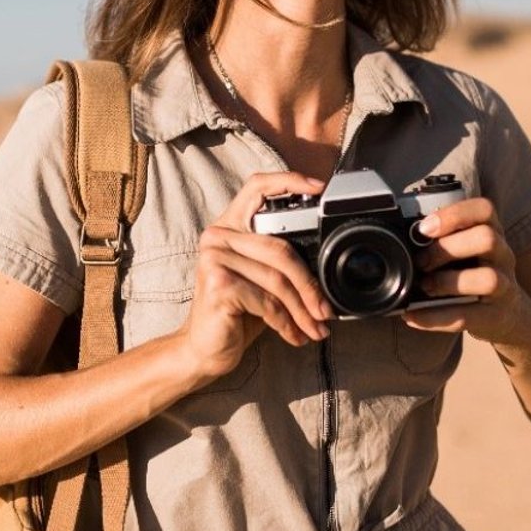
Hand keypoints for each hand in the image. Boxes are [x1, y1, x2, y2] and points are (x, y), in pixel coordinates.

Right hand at [179, 172, 334, 383]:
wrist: (204, 349)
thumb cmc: (237, 313)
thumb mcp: (262, 281)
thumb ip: (281, 262)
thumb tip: (326, 263)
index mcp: (230, 226)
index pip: (257, 188)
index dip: (289, 182)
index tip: (319, 189)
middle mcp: (217, 236)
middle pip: (280, 249)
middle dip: (310, 285)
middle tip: (326, 310)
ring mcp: (214, 258)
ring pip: (277, 280)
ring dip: (303, 310)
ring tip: (316, 328)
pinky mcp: (217, 284)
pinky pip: (267, 302)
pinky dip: (286, 323)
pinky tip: (294, 336)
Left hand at [404, 197, 520, 343]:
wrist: (506, 313)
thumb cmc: (474, 273)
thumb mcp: (466, 250)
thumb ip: (442, 241)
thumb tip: (398, 241)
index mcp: (492, 231)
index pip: (484, 210)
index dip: (454, 215)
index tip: (425, 228)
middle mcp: (503, 255)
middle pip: (486, 239)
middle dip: (447, 249)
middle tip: (421, 262)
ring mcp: (505, 285)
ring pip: (488, 278)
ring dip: (448, 282)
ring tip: (425, 287)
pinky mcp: (496, 315)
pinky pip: (468, 316)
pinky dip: (436, 317)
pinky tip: (414, 317)